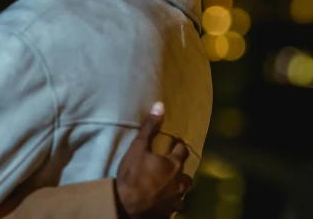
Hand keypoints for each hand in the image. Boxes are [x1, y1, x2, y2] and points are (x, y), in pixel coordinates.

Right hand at [115, 102, 192, 218]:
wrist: (126, 204)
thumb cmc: (132, 174)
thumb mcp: (138, 147)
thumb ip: (150, 127)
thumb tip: (160, 104)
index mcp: (173, 165)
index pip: (183, 152)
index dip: (180, 147)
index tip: (177, 143)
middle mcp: (178, 183)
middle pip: (187, 177)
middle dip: (182, 172)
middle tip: (173, 168)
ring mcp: (174, 200)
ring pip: (182, 194)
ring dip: (178, 189)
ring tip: (170, 187)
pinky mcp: (166, 213)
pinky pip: (173, 207)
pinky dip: (170, 203)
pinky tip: (163, 202)